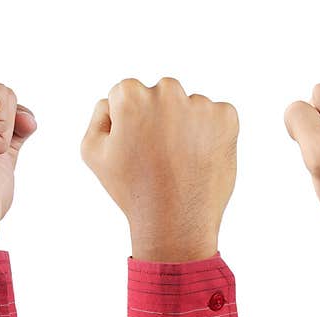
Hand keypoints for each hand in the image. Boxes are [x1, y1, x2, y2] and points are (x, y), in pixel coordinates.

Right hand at [80, 77, 237, 262]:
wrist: (174, 223)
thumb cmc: (131, 190)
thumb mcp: (92, 152)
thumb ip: (99, 115)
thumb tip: (115, 100)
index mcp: (131, 96)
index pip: (126, 92)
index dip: (127, 122)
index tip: (134, 146)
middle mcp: (167, 91)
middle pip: (160, 93)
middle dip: (158, 117)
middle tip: (157, 155)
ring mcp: (200, 103)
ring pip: (188, 105)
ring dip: (185, 125)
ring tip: (179, 162)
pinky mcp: (226, 117)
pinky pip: (215, 116)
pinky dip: (210, 134)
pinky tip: (198, 159)